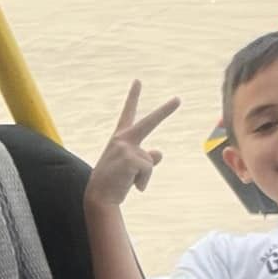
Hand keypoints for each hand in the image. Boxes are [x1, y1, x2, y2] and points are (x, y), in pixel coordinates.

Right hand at [85, 81, 180, 208]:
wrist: (99, 197)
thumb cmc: (113, 182)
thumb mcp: (129, 167)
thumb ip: (145, 157)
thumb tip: (159, 152)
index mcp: (120, 138)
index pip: (128, 114)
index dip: (133, 97)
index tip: (138, 81)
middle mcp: (122, 139)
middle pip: (149, 122)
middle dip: (165, 110)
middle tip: (179, 99)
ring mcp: (125, 147)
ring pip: (149, 161)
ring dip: (143, 176)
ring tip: (126, 182)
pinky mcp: (130, 159)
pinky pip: (148, 169)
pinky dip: (143, 181)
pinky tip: (130, 186)